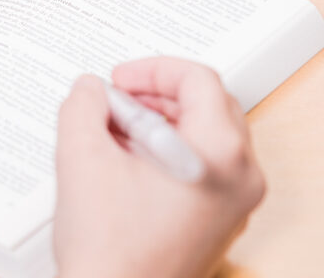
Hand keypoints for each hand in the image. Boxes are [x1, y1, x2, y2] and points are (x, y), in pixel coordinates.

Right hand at [53, 57, 265, 277]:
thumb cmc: (111, 254)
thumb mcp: (82, 159)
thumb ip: (83, 107)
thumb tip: (90, 91)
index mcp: (220, 156)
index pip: (199, 81)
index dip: (152, 70)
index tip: (120, 80)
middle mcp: (240, 179)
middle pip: (210, 106)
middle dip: (157, 96)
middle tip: (118, 101)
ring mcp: (235, 205)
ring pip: (207, 138)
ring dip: (161, 124)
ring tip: (115, 134)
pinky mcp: (219, 223)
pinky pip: (204, 169)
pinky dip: (168, 154)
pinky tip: (127, 165)